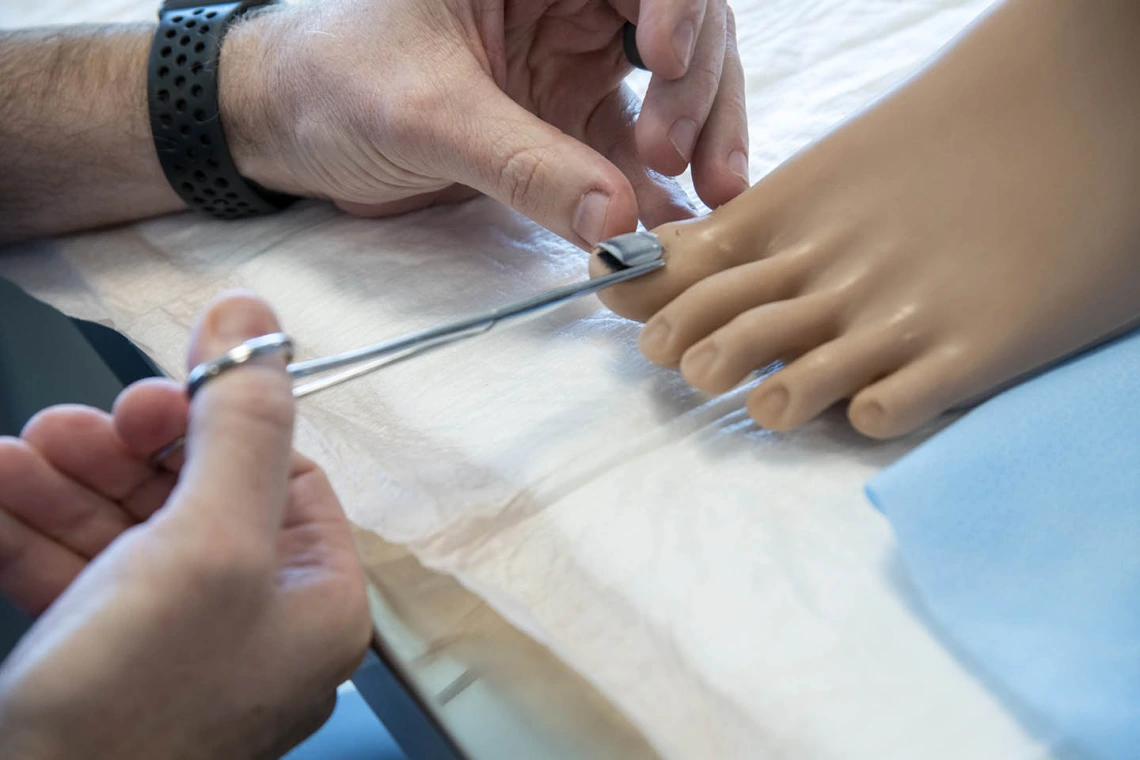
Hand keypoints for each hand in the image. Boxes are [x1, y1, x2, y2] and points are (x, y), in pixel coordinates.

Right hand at [0, 294, 370, 758]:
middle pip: (197, 498)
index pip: (286, 478)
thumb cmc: (139, 705)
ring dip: (65, 483)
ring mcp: (176, 648)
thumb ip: (238, 425)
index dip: (222, 426)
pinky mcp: (102, 666)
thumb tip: (255, 315)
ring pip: (125, 532)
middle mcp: (256, 625)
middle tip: (77, 426)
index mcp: (314, 601)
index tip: (163, 393)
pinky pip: (74, 578)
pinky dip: (31, 532)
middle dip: (127, 452)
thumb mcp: (209, 542)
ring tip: (16, 455)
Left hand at [224, 0, 747, 247]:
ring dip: (697, 139)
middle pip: (681, 25)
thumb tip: (618, 222)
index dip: (679, 4)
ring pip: (671, 89)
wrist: (286, 127)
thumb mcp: (428, 115)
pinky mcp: (563, 117)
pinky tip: (673, 224)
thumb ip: (524, 166)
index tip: (667, 62)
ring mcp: (571, 59)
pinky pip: (627, 147)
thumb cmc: (334, 81)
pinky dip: (654, 185)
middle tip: (687, 163)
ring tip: (708, 201)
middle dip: (699, 90)